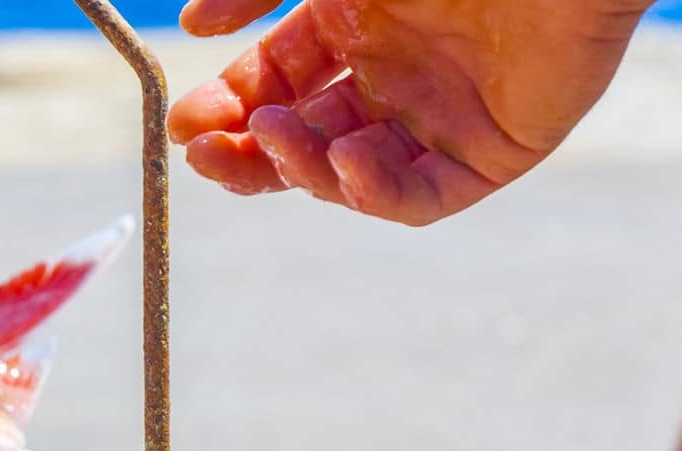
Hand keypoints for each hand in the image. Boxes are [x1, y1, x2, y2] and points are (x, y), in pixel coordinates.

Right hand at [167, 0, 651, 223]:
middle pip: (305, 139)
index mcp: (358, 22)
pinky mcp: (497, 151)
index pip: (276, 83)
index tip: (183, 123)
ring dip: (303, 168)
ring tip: (283, 133)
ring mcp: (444, 115)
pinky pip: (422, 197)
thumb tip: (192, 25)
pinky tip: (351, 158)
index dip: (227, 106)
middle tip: (206, 155)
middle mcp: (396, 72)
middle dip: (249, 151)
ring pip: (351, 174)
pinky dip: (377, 193)